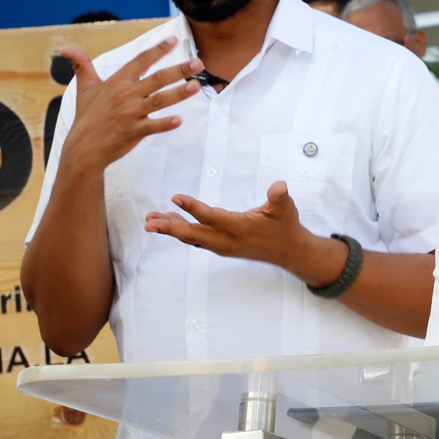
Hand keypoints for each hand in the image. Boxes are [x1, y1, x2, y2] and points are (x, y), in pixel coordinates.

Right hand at [59, 37, 202, 173]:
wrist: (83, 148)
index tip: (174, 41)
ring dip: (178, 93)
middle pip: (157, 78)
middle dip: (179, 69)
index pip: (140, 61)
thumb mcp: (84, 89)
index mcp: (116, 82)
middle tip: (198, 63)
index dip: (158, 50)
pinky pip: (152, 126)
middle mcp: (125, 95)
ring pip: (159, 100)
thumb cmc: (87, 117)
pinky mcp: (133, 132)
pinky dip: (165, 123)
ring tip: (195, 86)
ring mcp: (130, 114)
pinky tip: (179, 120)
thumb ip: (82, 66)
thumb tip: (66, 49)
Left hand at [145, 181, 328, 272]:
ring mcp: (222, 245)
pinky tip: (170, 221)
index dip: (193, 207)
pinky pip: (196, 239)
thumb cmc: (286, 226)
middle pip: (193, 234)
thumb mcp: (286, 209)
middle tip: (149, 222)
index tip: (175, 197)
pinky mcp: (221, 246)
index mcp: (240, 227)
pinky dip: (181, 230)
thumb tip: (279, 187)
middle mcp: (227, 240)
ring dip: (171, 229)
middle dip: (170, 228)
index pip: (211, 217)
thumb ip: (280, 197)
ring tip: (151, 220)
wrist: (289, 251)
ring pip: (191, 237)